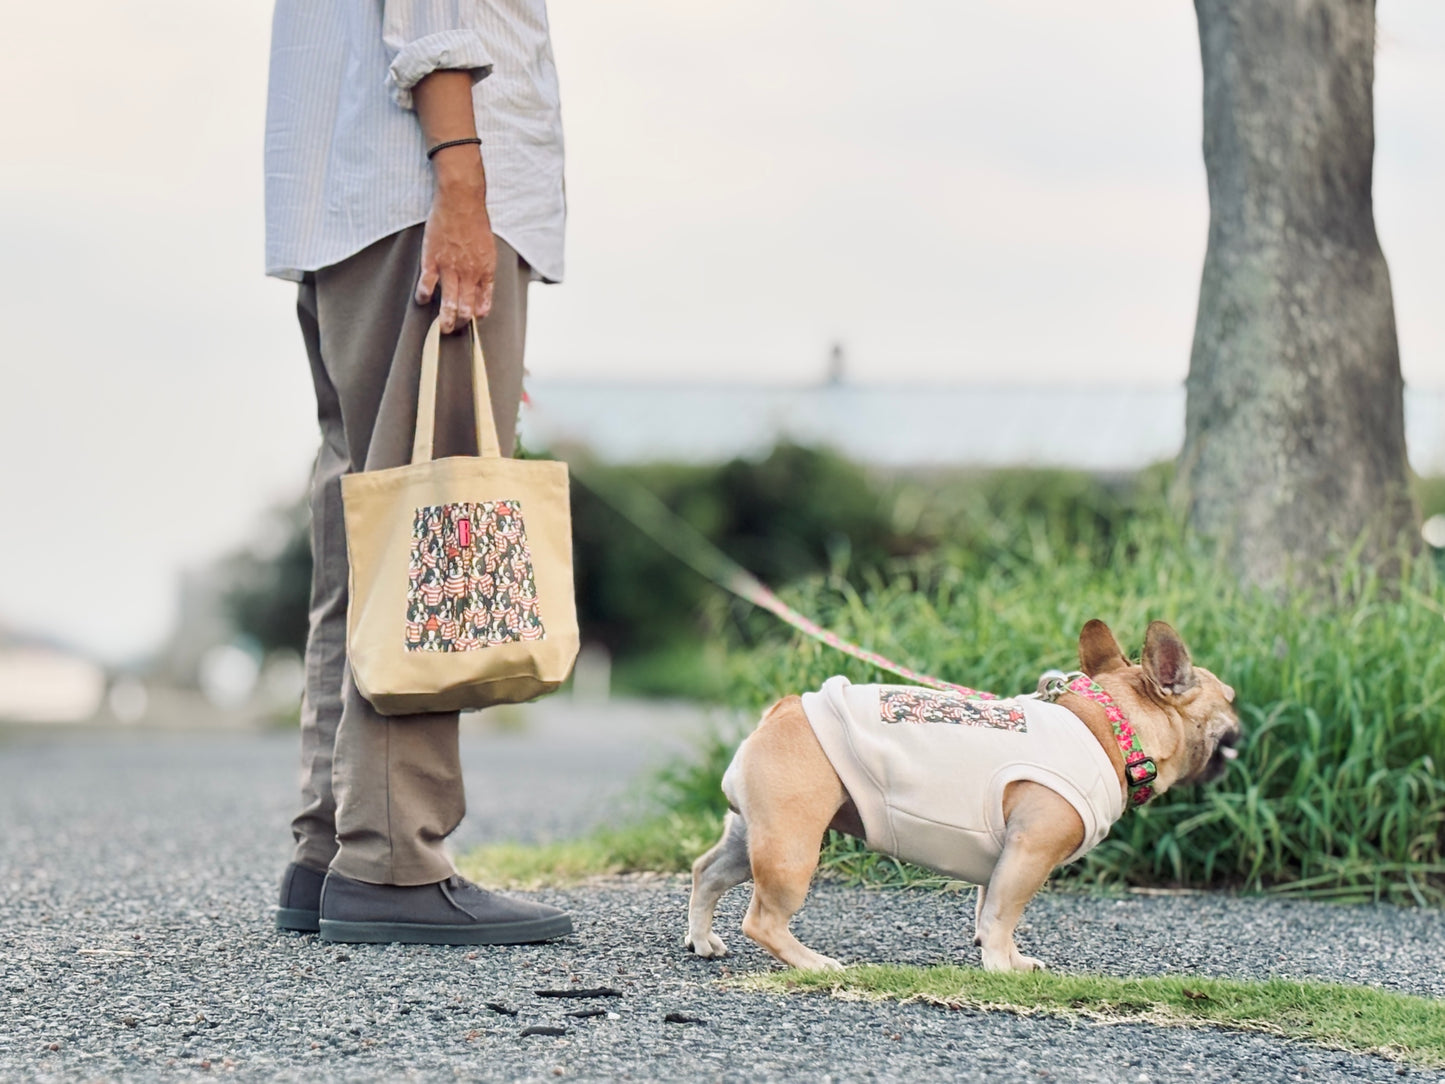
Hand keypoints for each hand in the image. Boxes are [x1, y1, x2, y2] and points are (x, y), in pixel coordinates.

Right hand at [415, 152, 495, 331]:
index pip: (484, 304)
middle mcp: (469, 274)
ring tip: (440, 329)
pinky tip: (421, 300)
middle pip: (466, 309)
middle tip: (452, 329)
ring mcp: (450, 269)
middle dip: (460, 324)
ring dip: (444, 320)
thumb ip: (485, 271)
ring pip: (448, 304)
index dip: (478, 316)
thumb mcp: (488, 250)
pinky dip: (423, 296)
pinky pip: (426, 286)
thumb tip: (481, 290)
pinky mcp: (432, 261)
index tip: (472, 321)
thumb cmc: (475, 223)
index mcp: (486, 272)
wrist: (461, 201)